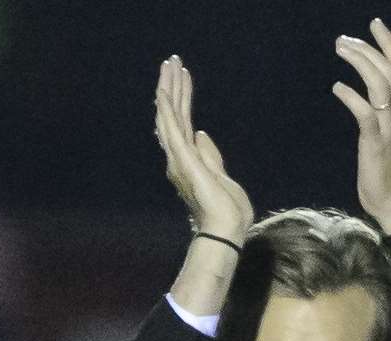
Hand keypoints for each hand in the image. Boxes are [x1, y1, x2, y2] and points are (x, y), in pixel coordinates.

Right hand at [155, 56, 253, 243]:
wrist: (226, 229)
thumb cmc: (226, 210)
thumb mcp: (221, 175)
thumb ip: (209, 155)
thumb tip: (201, 135)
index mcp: (189, 160)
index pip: (183, 122)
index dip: (182, 98)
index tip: (182, 76)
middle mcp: (179, 157)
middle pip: (173, 115)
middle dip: (172, 86)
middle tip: (171, 61)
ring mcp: (179, 158)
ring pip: (170, 116)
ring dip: (169, 89)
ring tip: (170, 64)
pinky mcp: (183, 159)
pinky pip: (172, 129)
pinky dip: (167, 108)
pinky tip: (163, 90)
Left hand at [332, 19, 390, 233]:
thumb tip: (387, 95)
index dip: (389, 44)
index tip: (375, 25)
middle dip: (368, 49)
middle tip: (344, 39)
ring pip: (380, 85)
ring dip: (359, 63)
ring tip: (341, 51)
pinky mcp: (376, 143)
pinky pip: (366, 113)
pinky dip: (351, 96)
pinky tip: (337, 88)